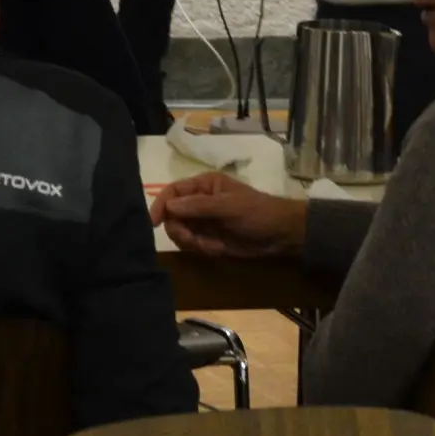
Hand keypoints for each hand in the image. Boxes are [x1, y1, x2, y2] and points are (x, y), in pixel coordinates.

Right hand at [151, 173, 309, 259]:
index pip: (172, 192)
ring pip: (181, 233)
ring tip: (214, 246)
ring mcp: (203, 222)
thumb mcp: (228, 206)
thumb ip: (198, 206)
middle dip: (182, 231)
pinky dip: (203, 249)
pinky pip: (193, 246)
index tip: (153, 223)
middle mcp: (199, 202)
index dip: (160, 206)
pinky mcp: (209, 239)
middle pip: (172, 216)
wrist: (281, 235)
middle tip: (195, 240)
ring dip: (194, 243)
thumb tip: (169, 206)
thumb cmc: (257, 213)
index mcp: (203, 186)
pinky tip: (220, 249)